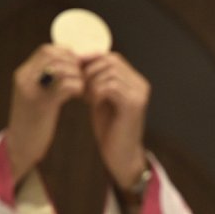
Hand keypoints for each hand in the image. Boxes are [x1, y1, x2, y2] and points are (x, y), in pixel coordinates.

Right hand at [5, 45, 83, 181]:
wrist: (20, 147)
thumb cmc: (34, 122)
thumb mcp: (38, 96)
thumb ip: (49, 80)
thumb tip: (71, 66)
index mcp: (24, 74)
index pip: (47, 50)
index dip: (67, 54)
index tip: (79, 68)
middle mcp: (24, 78)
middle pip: (54, 55)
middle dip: (74, 64)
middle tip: (83, 77)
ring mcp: (31, 90)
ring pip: (60, 67)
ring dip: (77, 76)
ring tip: (82, 88)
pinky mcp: (41, 104)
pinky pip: (64, 86)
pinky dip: (77, 88)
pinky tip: (79, 96)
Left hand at [82, 52, 149, 188]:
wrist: (121, 156)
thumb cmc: (110, 129)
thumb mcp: (101, 99)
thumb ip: (97, 81)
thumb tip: (79, 61)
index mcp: (134, 81)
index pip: (111, 57)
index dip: (91, 60)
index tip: (74, 71)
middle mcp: (140, 84)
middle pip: (111, 61)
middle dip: (89, 71)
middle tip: (78, 86)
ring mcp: (139, 93)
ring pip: (109, 72)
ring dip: (91, 82)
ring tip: (85, 97)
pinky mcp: (133, 104)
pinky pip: (110, 86)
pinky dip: (96, 92)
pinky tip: (91, 103)